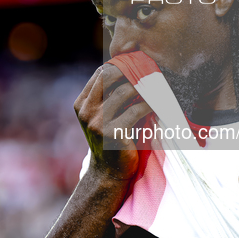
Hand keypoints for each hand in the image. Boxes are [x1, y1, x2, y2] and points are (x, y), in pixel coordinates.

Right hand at [74, 64, 152, 180]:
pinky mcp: (113, 133)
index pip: (100, 73)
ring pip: (124, 91)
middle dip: (131, 71)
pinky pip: (136, 110)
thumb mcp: (100, 116)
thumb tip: (128, 69)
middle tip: (149, 70)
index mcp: (82, 104)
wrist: (108, 172)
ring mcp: (98, 122)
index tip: (138, 64)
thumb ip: (106, 97)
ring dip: (144, 87)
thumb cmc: (110, 140)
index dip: (119, 65)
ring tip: (156, 86)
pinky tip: (157, 104)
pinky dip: (149, 105)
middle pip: (109, 76)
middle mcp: (86, 111)